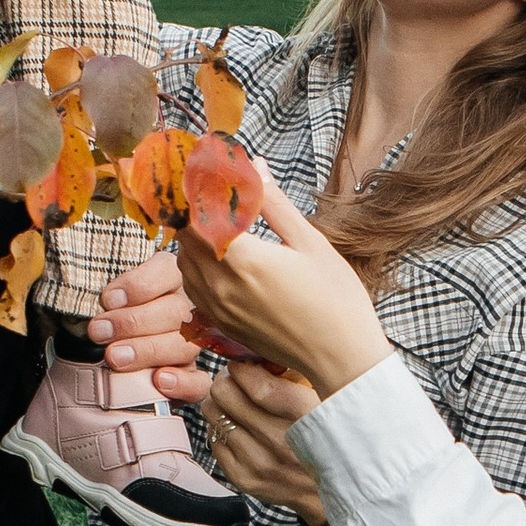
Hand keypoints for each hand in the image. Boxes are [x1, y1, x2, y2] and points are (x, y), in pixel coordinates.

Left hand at [96, 243, 212, 402]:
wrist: (103, 364)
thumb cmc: (105, 323)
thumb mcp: (104, 303)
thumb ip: (108, 298)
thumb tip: (105, 302)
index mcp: (168, 281)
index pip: (167, 271)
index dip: (139, 285)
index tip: (108, 300)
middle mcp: (186, 311)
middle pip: (176, 311)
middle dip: (133, 322)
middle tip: (99, 332)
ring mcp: (191, 348)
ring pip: (185, 346)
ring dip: (148, 351)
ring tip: (114, 358)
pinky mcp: (192, 380)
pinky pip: (199, 383)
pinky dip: (181, 382)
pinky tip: (159, 380)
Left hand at [175, 169, 392, 395]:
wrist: (341, 358)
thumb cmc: (335, 299)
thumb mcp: (310, 242)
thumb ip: (274, 203)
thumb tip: (254, 166)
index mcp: (243, 258)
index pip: (194, 214)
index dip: (193, 190)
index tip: (204, 173)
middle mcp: (222, 284)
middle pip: (184, 236)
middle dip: (192, 210)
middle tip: (211, 191)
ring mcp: (218, 308)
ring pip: (184, 262)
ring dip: (192, 239)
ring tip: (217, 223)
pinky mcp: (222, 324)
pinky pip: (193, 287)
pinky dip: (197, 266)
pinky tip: (220, 257)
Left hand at [202, 359, 325, 521]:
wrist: (334, 489)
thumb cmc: (328, 435)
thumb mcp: (324, 399)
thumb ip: (296, 376)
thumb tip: (260, 353)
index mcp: (303, 415)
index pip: (256, 383)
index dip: (242, 368)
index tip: (242, 365)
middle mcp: (278, 440)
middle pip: (225, 394)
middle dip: (226, 381)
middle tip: (235, 382)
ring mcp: (258, 462)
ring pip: (213, 414)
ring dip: (220, 403)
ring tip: (234, 404)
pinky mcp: (244, 478)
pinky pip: (213, 439)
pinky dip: (220, 428)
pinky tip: (237, 427)